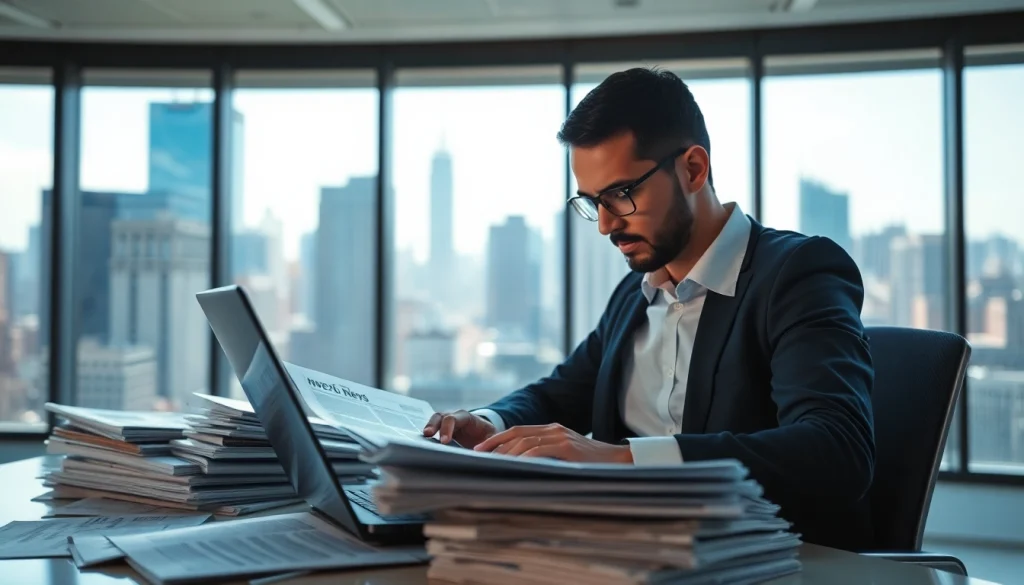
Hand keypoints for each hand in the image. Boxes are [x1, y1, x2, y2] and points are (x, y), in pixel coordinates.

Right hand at [422, 410, 495, 448]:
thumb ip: (490, 445)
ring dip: (428, 428)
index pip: (454, 419)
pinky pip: (432, 430)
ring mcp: (446, 423)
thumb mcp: (492, 439)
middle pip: (441, 416)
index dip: (448, 428)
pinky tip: (421, 444)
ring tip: (420, 439)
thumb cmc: (488, 436)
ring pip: (434, 421)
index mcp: (467, 418)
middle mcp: (454, 418)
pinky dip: (427, 436)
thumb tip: (486, 456)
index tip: (444, 441)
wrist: (484, 434)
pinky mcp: (441, 431)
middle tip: (427, 435)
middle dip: (434, 425)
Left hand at [473, 423, 632, 463]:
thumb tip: (522, 468)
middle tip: (478, 455)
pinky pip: (540, 451)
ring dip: (506, 452)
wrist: (619, 460)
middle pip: (517, 433)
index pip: (518, 431)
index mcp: (552, 429)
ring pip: (525, 442)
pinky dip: (524, 458)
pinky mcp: (568, 447)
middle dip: (495, 444)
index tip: (481, 449)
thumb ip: (547, 456)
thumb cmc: (592, 463)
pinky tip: (514, 466)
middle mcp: (554, 429)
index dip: (498, 439)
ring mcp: (561, 437)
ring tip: (492, 463)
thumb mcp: (566, 455)